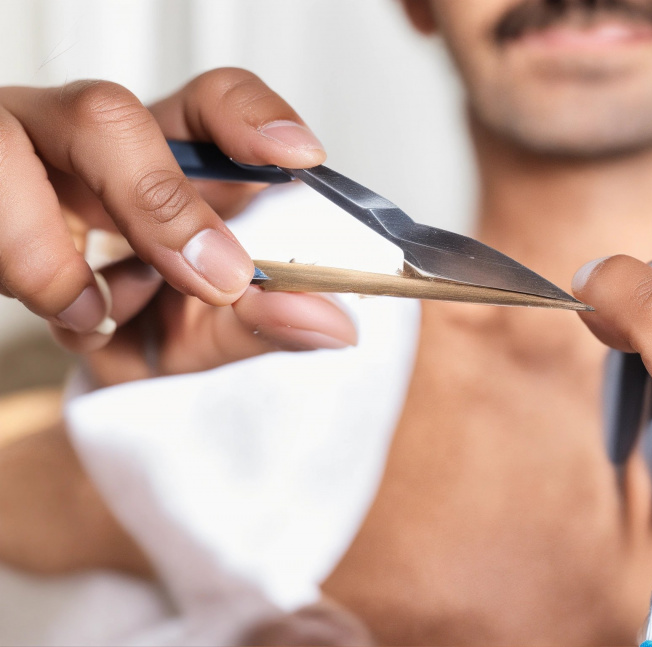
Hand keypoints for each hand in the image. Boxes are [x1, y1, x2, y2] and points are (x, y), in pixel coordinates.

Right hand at [0, 68, 355, 382]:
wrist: (75, 360)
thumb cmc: (142, 324)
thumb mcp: (202, 333)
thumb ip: (258, 324)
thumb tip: (329, 324)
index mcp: (168, 159)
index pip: (208, 102)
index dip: (251, 117)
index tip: (301, 156)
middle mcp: (90, 146)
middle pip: (105, 116)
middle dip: (153, 199)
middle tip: (215, 277)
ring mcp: (17, 160)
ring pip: (8, 151)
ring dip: (50, 256)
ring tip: (99, 314)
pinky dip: (27, 275)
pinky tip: (71, 315)